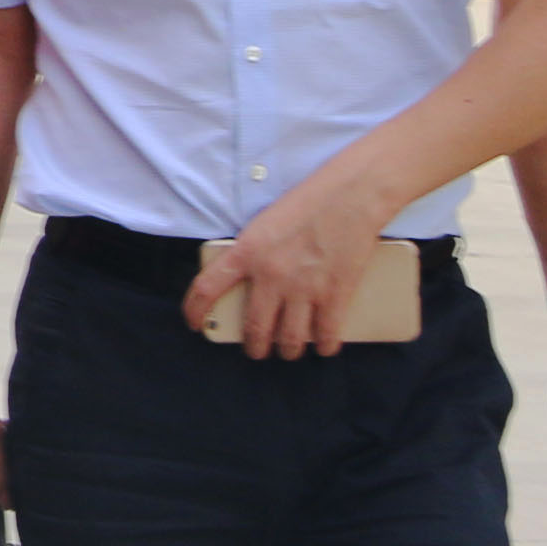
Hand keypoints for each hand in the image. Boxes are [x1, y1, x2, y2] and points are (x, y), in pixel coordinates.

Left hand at [188, 177, 385, 361]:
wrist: (352, 195)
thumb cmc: (309, 202)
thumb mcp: (265, 225)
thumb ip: (253, 255)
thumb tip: (251, 285)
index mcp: (247, 252)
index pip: (207, 288)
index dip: (196, 312)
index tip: (195, 324)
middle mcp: (271, 274)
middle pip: (254, 328)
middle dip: (254, 347)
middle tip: (257, 349)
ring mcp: (304, 287)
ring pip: (290, 340)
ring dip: (289, 350)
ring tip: (290, 349)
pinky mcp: (335, 294)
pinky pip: (326, 335)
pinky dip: (325, 345)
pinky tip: (324, 345)